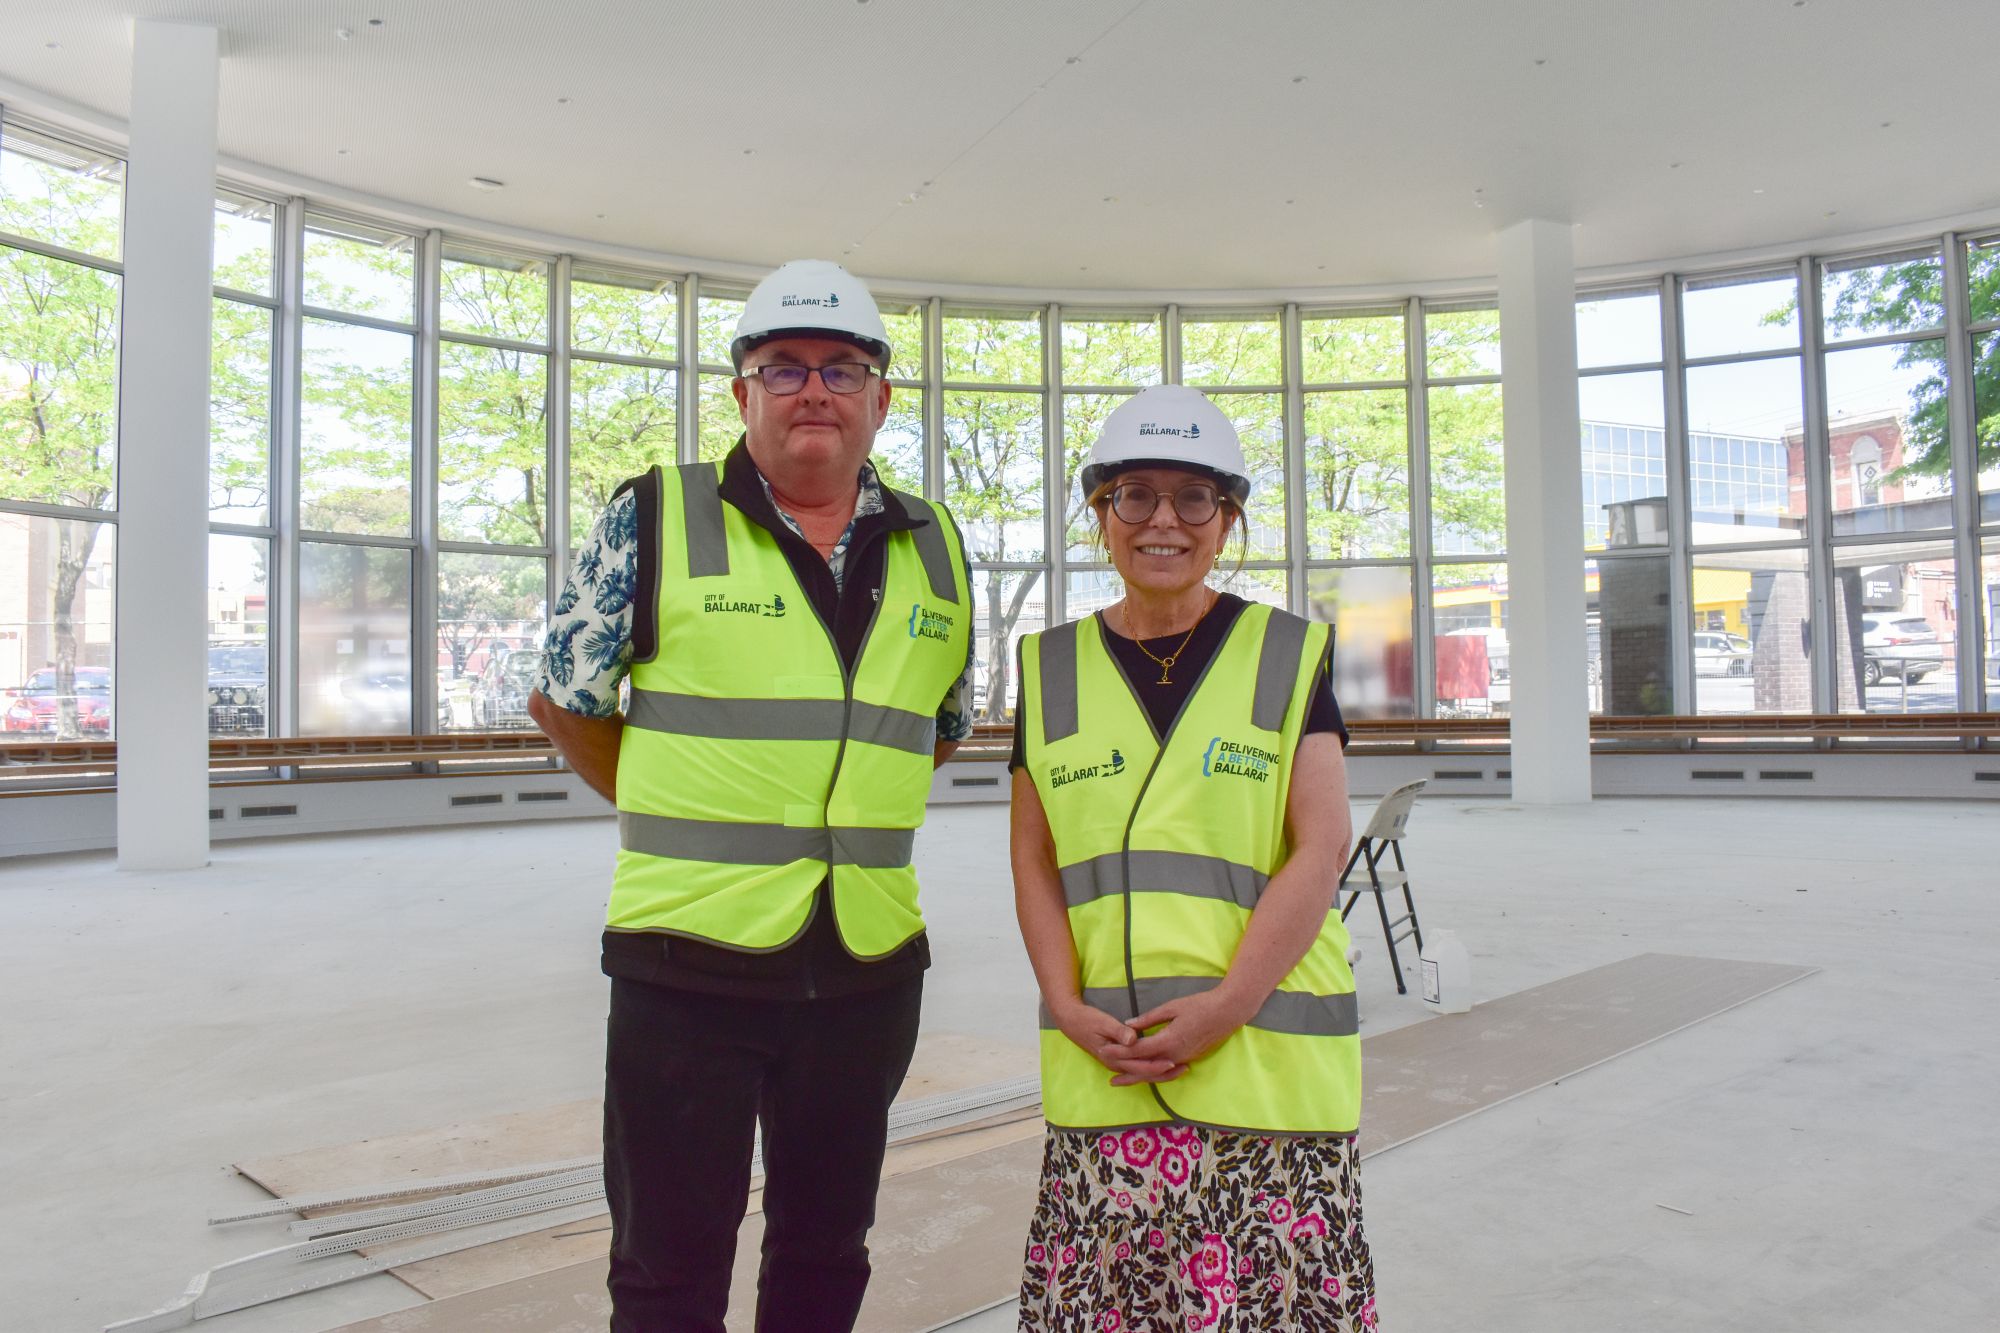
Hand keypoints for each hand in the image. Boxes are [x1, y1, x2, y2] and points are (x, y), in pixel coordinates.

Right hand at [1049, 997, 1184, 1084]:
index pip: (1139, 1065)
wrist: (1071, 1022)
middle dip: (1164, 1073)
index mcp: (1113, 1056)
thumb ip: (1118, 1031)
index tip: (1172, 1061)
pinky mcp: (1119, 1060)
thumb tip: (1133, 1038)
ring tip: (1180, 1069)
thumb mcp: (1102, 1022)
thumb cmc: (1087, 1020)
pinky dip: (1151, 1070)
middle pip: (1144, 1074)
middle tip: (1185, 1068)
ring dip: (1161, 1074)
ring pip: (1142, 1074)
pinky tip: (1164, 1068)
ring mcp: (1117, 1064)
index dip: (1156, 1064)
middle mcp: (1116, 1064)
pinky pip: (1138, 1069)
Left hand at [1112, 985, 1254, 1084]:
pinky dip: (1153, 1073)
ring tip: (1122, 1080)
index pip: (1138, 1050)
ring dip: (1139, 1077)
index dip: (1120, 1051)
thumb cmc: (1200, 1005)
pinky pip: (1167, 1070)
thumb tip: (1128, 1026)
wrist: (1228, 1012)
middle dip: (1126, 1072)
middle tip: (1109, 1079)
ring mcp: (1184, 1058)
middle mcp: (1175, 1055)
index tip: (1105, 1050)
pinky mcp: (1190, 1058)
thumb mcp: (1172, 1007)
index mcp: (1168, 1040)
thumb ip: (1149, 1019)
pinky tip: (1145, 1073)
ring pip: (1156, 1073)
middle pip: (1145, 1068)